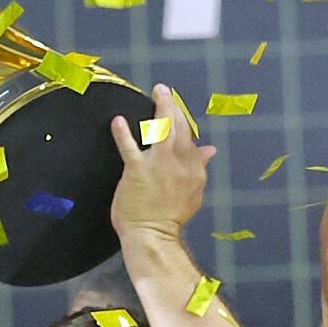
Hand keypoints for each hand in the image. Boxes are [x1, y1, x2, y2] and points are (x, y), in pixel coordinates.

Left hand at [108, 84, 207, 241]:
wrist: (153, 236)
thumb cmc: (170, 217)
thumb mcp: (193, 192)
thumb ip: (199, 168)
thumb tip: (210, 149)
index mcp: (193, 169)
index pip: (190, 138)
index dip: (183, 120)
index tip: (175, 109)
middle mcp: (180, 164)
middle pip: (181, 128)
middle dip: (174, 106)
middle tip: (163, 90)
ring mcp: (159, 166)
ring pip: (164, 130)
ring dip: (161, 109)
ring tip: (158, 92)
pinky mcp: (137, 171)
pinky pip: (130, 148)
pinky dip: (123, 134)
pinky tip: (117, 121)